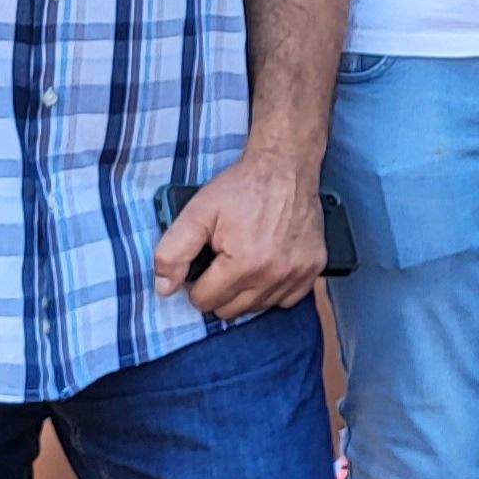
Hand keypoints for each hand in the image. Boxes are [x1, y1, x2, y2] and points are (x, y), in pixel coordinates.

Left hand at [152, 151, 323, 319]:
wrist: (286, 167)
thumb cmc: (242, 188)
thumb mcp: (196, 212)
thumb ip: (173, 252)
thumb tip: (164, 288)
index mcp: (244, 264)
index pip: (204, 301)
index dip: (196, 283)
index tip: (205, 262)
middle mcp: (274, 274)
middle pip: (231, 310)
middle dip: (219, 290)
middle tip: (221, 262)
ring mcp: (298, 273)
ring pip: (257, 308)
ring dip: (245, 292)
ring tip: (243, 262)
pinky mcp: (314, 268)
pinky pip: (287, 300)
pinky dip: (273, 290)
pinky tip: (266, 268)